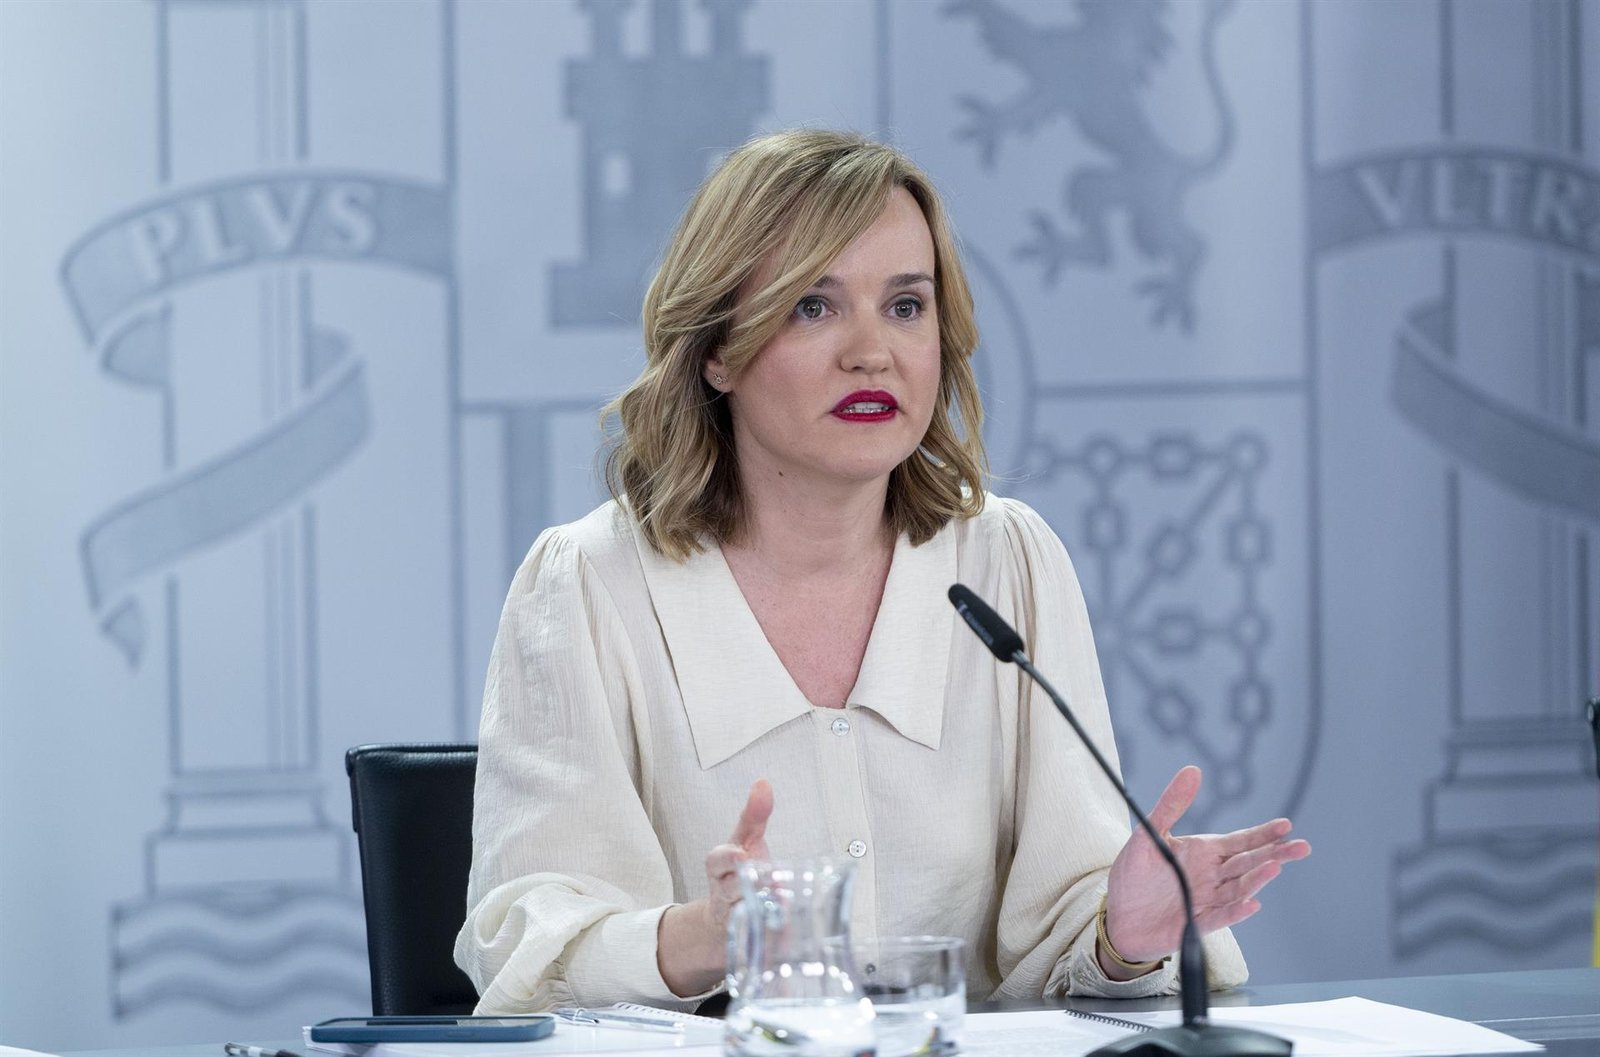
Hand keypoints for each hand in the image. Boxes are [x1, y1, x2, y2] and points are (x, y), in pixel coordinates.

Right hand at [703, 779, 773, 934]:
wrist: (730, 918)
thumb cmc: (742, 872)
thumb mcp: (747, 841)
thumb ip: (755, 814)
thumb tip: (762, 784)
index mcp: (720, 868)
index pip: (717, 861)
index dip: (728, 858)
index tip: (742, 855)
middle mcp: (723, 893)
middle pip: (731, 888)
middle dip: (751, 882)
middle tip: (770, 877)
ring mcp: (735, 918)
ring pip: (744, 913)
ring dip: (762, 905)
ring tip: (778, 898)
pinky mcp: (750, 938)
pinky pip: (759, 937)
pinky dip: (771, 932)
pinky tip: (783, 924)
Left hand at [1100, 766, 1309, 976]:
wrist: (1117, 916)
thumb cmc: (1134, 874)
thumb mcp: (1150, 834)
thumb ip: (1172, 804)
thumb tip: (1192, 770)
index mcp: (1204, 854)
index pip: (1241, 842)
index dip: (1263, 834)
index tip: (1286, 825)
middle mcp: (1212, 877)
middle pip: (1248, 864)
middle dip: (1275, 854)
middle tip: (1301, 847)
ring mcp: (1207, 901)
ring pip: (1238, 889)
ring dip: (1257, 879)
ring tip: (1275, 866)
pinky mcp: (1195, 923)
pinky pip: (1219, 918)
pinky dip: (1235, 912)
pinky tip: (1251, 903)